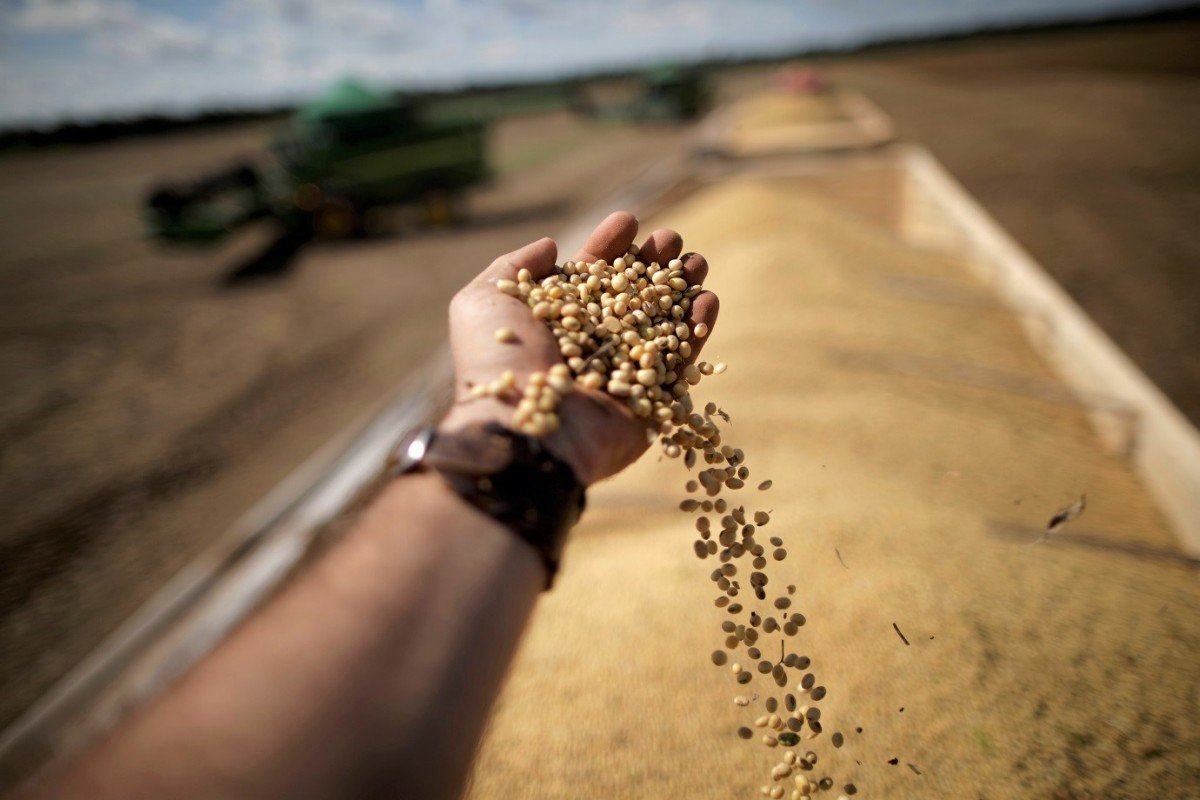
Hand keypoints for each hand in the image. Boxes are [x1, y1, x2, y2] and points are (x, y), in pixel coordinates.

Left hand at [441, 211, 718, 484]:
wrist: (522, 429)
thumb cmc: (500, 363)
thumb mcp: (482, 301)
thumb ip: (513, 267)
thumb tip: (550, 245)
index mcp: (555, 323)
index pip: (589, 277)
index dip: (608, 246)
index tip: (627, 220)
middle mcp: (590, 347)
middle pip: (631, 297)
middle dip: (653, 264)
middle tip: (671, 238)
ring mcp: (622, 375)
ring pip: (661, 325)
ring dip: (681, 290)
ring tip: (696, 260)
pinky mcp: (651, 404)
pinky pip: (680, 363)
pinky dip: (697, 331)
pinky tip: (707, 299)